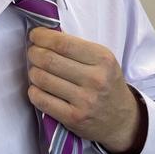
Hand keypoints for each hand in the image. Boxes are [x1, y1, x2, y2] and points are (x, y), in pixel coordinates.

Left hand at [27, 27, 142, 153]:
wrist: (122, 119)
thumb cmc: (106, 83)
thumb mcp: (101, 59)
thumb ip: (76, 46)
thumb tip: (45, 34)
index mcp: (102, 59)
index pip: (63, 43)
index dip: (42, 37)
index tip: (34, 35)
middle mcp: (95, 79)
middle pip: (49, 60)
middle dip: (34, 52)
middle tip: (32, 52)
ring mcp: (84, 101)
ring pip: (42, 79)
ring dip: (32, 71)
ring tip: (35, 69)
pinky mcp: (74, 118)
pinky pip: (41, 100)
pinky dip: (33, 91)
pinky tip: (37, 87)